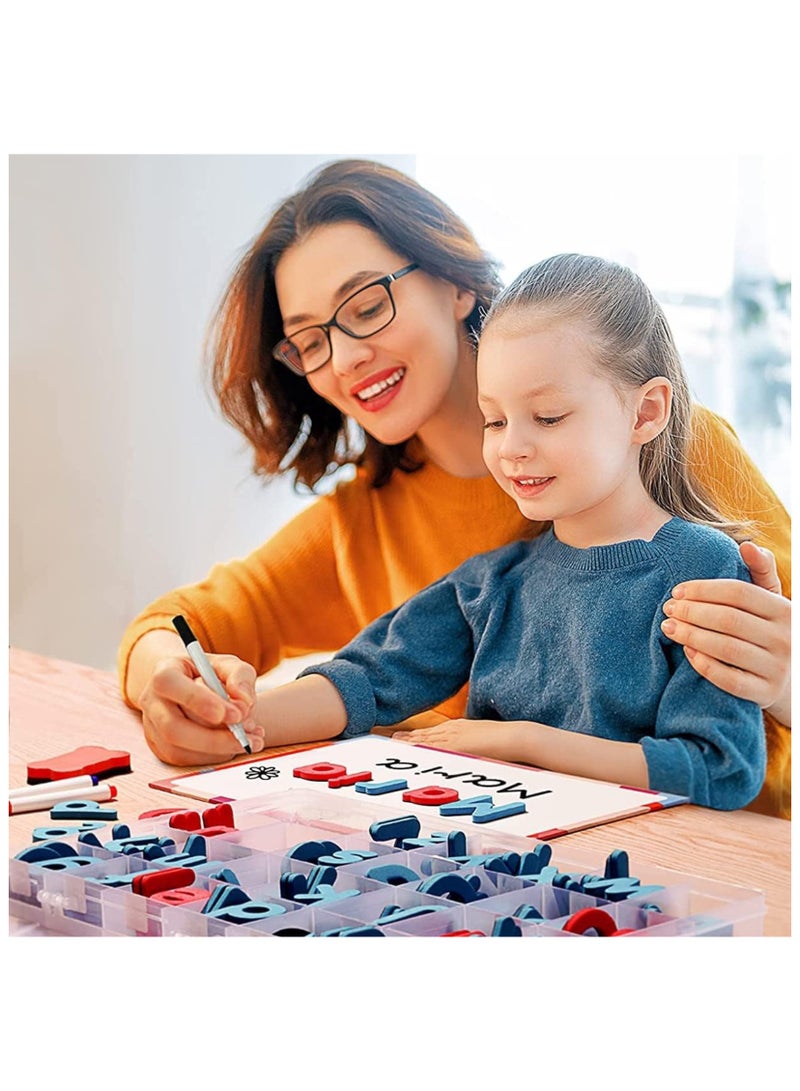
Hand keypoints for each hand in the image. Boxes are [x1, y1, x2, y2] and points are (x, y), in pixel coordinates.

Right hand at [139, 652, 263, 764]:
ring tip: (248, 739)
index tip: (234, 714)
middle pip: (172, 728)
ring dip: (218, 750)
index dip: (200, 701)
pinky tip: (235, 745)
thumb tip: (244, 702)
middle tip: (246, 736)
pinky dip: (215, 757)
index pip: (170, 684)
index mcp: (164, 672)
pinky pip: (185, 760)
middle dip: (213, 738)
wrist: (194, 689)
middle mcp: (152, 701)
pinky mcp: (161, 749)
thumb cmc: (209, 674)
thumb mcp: (227, 665)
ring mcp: (153, 728)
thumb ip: (239, 676)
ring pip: (178, 749)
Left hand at [392, 719, 525, 763]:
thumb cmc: (506, 741)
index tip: (407, 736)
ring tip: (395, 742)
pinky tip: (409, 749)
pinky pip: (432, 747)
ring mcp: (454, 737)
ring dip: (410, 741)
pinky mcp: (455, 745)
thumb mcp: (486, 741)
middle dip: (410, 737)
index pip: (435, 732)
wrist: (515, 737)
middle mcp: (454, 730)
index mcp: (461, 728)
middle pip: (427, 734)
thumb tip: (474, 751)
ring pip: (426, 739)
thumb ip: (476, 744)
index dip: (419, 735)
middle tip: (393, 738)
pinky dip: (419, 747)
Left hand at [661, 542, 790, 724]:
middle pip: (729, 620)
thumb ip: (760, 572)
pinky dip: (704, 665)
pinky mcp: (764, 693)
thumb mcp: (773, 600)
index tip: (678, 591)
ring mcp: (777, 668)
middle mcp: (785, 638)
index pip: (738, 593)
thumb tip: (746, 545)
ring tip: (669, 627)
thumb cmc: (771, 631)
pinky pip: (728, 679)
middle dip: (692, 612)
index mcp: (785, 610)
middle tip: (668, 609)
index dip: (704, 590)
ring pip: (726, 649)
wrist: (792, 680)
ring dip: (691, 636)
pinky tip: (687, 652)